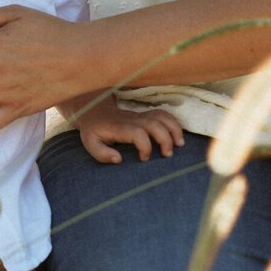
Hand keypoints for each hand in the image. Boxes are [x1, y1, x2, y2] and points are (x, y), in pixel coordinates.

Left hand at [69, 95, 184, 163]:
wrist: (94, 111)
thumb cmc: (94, 131)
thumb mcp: (90, 144)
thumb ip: (102, 154)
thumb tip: (119, 159)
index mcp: (119, 127)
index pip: (138, 133)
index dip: (145, 146)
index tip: (144, 159)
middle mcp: (132, 119)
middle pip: (154, 124)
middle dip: (165, 139)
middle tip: (167, 155)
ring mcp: (139, 115)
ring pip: (161, 116)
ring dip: (174, 129)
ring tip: (180, 145)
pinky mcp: (145, 115)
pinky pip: (162, 114)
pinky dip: (173, 123)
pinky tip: (177, 136)